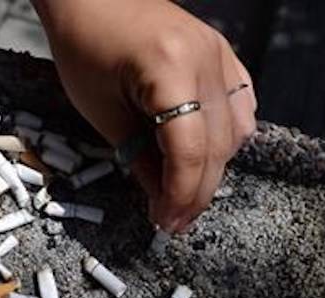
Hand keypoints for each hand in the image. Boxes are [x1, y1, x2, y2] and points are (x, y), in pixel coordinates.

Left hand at [34, 0, 256, 232]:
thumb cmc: (84, 47)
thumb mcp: (101, 111)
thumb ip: (137, 157)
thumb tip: (162, 197)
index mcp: (170, 69)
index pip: (189, 149)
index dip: (179, 194)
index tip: (165, 221)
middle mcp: (206, 58)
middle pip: (217, 146)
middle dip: (196, 192)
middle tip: (174, 221)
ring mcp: (220, 53)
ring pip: (236, 130)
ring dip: (213, 168)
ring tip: (185, 193)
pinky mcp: (222, 53)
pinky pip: (240, 105)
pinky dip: (225, 137)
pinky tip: (206, 156)